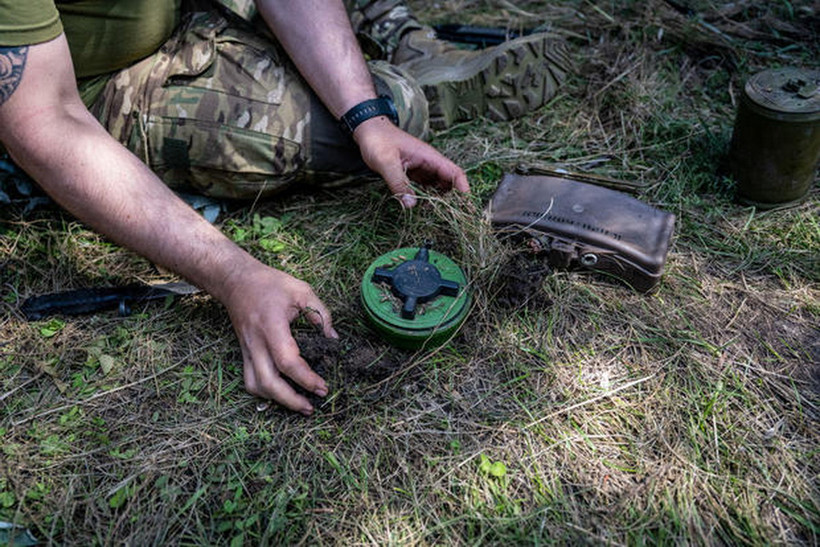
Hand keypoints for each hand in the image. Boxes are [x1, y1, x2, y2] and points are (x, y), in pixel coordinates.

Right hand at [221, 262, 337, 414]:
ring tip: (298, 404)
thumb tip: (333, 338)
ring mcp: (246, 350)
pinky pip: (250, 380)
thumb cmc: (270, 284)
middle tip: (311, 406)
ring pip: (255, 386)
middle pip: (268, 383)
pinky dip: (265, 392)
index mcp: (271, 326)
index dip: (305, 378)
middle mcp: (256, 342)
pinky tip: (281, 393)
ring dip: (276, 400)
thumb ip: (321, 314)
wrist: (236, 281)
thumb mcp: (301, 290)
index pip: (287, 361)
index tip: (322, 386)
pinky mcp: (243, 353)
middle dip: (290, 400)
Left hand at [353, 117, 469, 207]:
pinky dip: (427, 197)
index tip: (466, 206)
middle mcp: (429, 163)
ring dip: (440, 199)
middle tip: (452, 218)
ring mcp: (421, 168)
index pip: (455, 173)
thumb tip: (411, 205)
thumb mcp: (386, 162)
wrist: (367, 130)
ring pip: (438, 186)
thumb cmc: (378, 141)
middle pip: (450, 182)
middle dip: (453, 198)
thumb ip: (398, 183)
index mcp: (429, 157)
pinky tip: (424, 208)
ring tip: (439, 217)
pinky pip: (425, 187)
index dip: (463, 189)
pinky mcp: (413, 173)